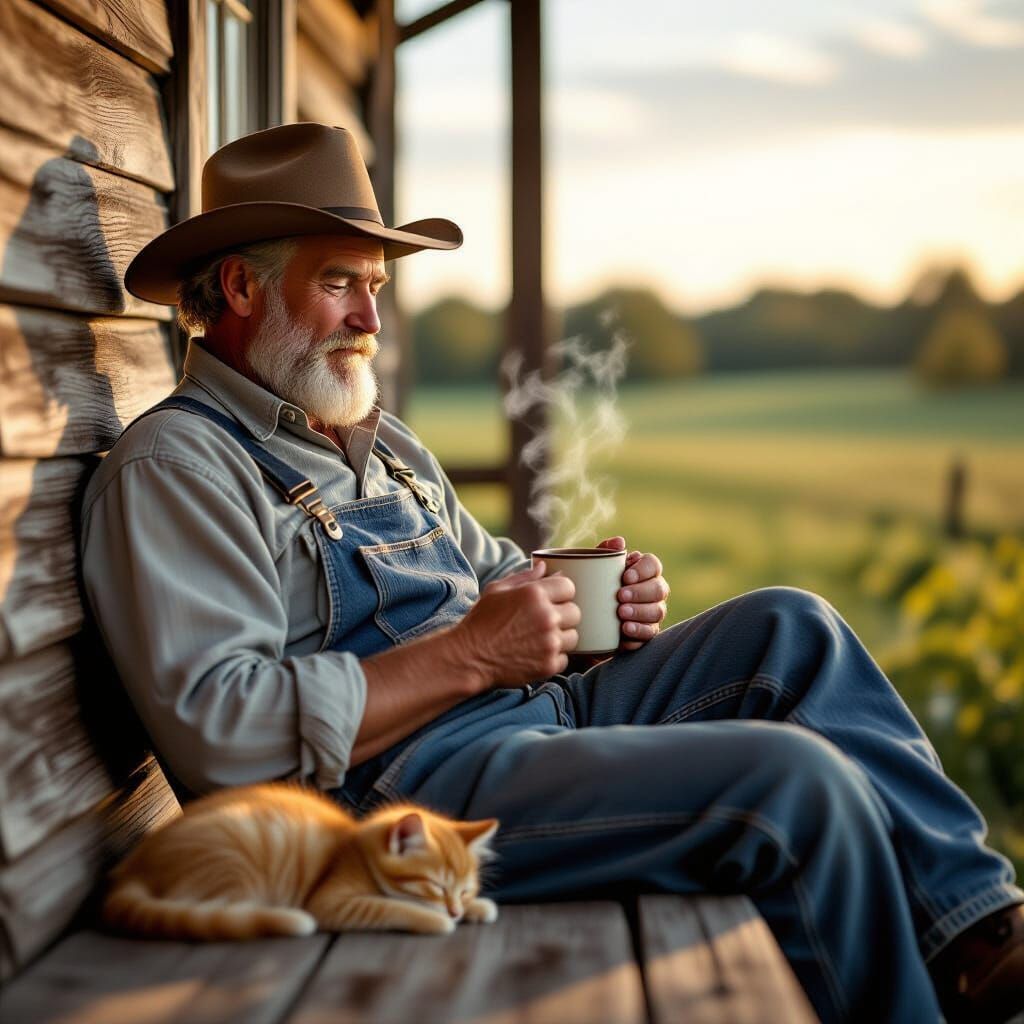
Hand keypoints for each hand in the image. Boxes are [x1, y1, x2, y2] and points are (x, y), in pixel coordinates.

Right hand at [457, 562, 580, 686]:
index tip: (553, 599)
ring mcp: (550, 642)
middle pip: (575, 612)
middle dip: (563, 615)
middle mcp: (546, 616)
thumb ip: (524, 577)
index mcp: (534, 593)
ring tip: (541, 639)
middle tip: (546, 621)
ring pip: (574, 636)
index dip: (561, 592)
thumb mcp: (496, 590)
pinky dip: (554, 657)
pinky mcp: (549, 665)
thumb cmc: (480, 621)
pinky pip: (565, 658)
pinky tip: (537, 654)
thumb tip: (545, 567)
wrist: (469, 657)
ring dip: (561, 637)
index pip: (569, 586)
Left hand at [597, 536, 668, 651]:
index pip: (653, 564)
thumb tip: (619, 541)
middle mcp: (652, 591)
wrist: (581, 623)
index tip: (625, 576)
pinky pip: (650, 633)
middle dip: (641, 592)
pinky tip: (625, 629)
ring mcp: (651, 613)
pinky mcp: (645, 633)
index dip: (644, 569)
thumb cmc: (591, 589)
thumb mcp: (592, 570)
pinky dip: (638, 631)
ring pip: (658, 611)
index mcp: (642, 572)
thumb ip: (604, 552)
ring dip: (640, 611)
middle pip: (659, 589)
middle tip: (620, 596)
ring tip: (620, 613)